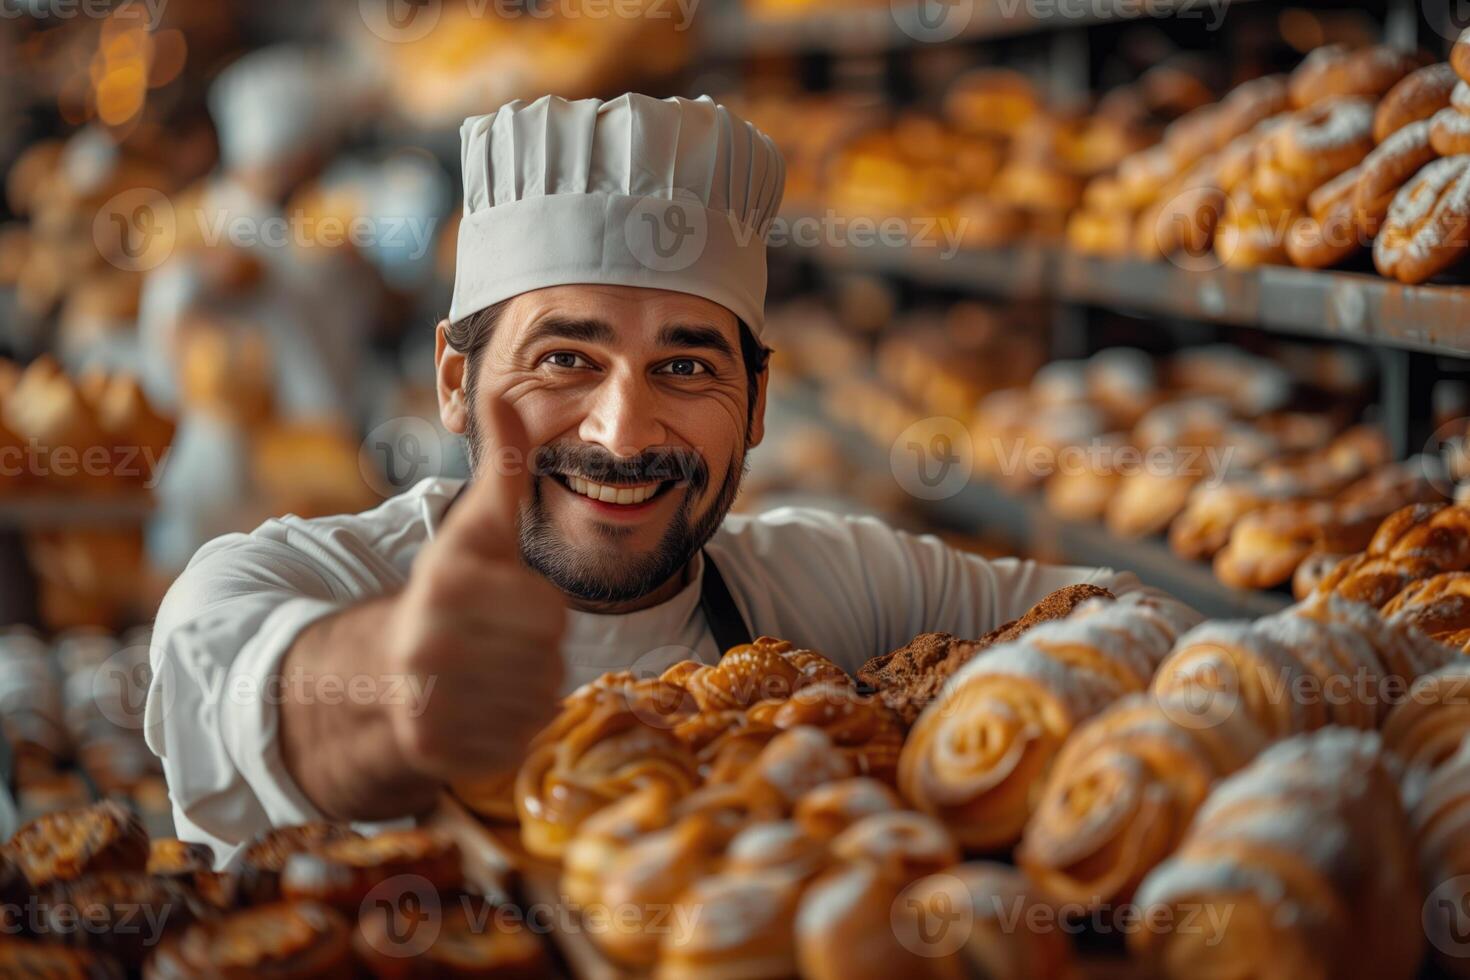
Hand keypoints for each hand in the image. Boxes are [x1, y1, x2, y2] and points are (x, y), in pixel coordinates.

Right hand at [383, 396, 566, 781]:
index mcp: (446, 583)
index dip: (536, 607)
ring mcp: (430, 703)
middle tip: (495, 643)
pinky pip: (520, 741)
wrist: (375, 676)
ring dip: (526, 690)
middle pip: (549, 659)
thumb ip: (501, 468)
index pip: (549, 612)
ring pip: (539, 701)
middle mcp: (431, 644)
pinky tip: (477, 709)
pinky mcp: (438, 752)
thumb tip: (504, 395)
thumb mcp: (476, 530)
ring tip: (486, 673)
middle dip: (534, 651)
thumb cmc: (447, 595)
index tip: (502, 602)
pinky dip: (510, 730)